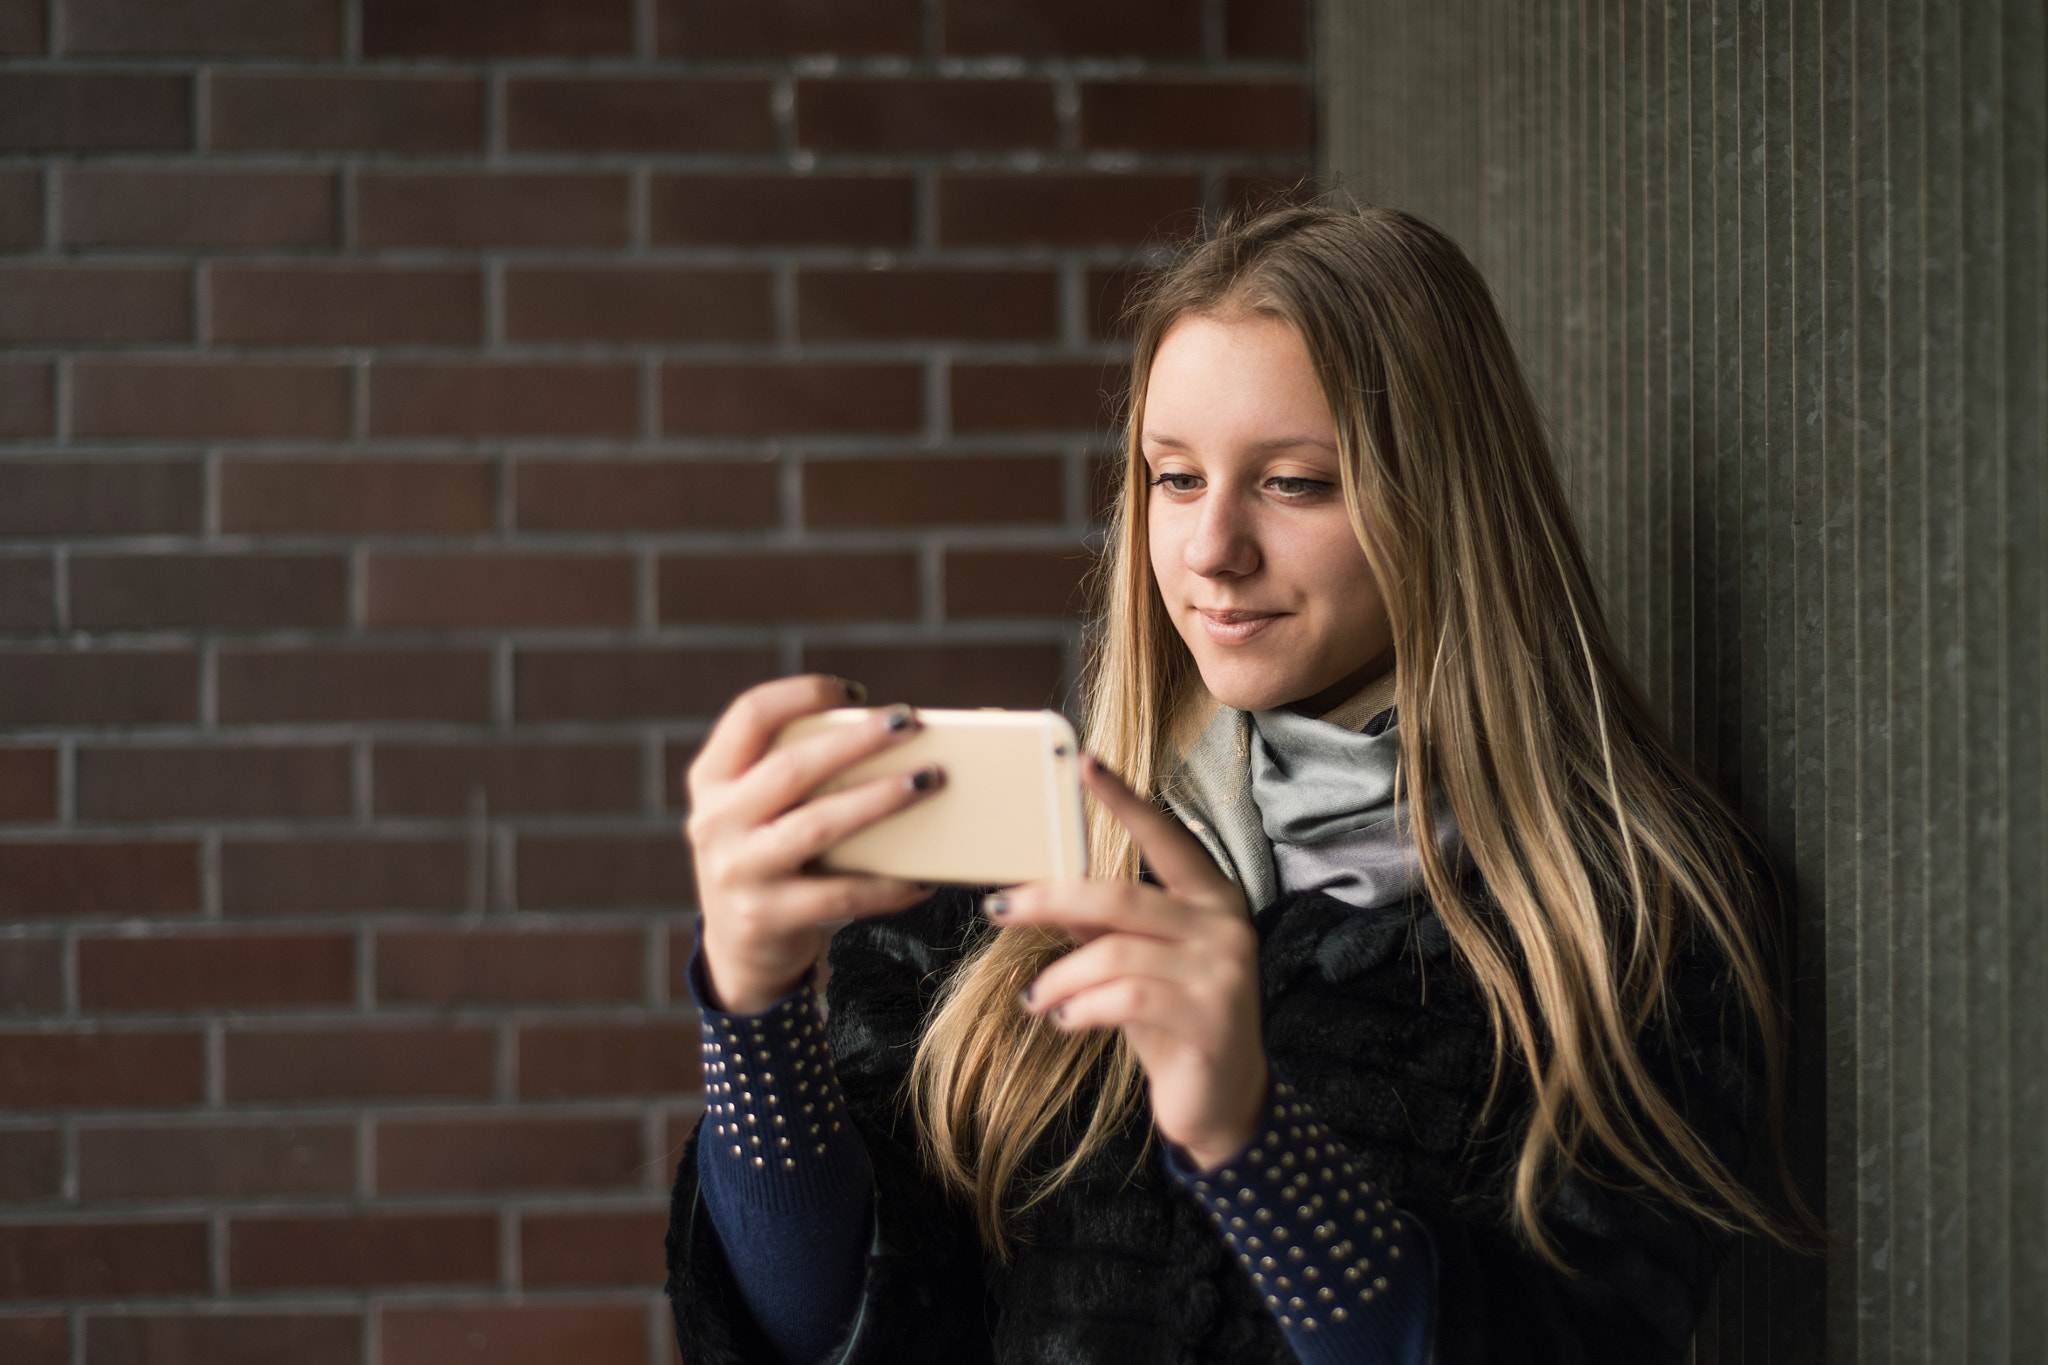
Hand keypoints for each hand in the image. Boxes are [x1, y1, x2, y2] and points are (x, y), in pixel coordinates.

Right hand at [685, 674, 939, 1013]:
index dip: (802, 694)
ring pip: (817, 825)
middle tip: (909, 724)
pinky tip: (923, 876)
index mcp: (712, 779)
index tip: (856, 692)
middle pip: (792, 767)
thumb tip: (889, 736)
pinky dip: (886, 884)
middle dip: (857, 740)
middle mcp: (715, 821)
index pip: (750, 716)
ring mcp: (737, 871)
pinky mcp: (764, 917)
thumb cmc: (770, 856)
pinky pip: (839, 894)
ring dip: (880, 799)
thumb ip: (795, 774)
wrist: (739, 949)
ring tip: (928, 780)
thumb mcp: (758, 810)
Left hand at [988, 756, 1266, 1169]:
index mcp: (1212, 897)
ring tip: (1037, 1000)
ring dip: (1059, 977)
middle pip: (1120, 895)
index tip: (1084, 764)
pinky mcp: (1210, 1019)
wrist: (1223, 1102)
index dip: (1124, 801)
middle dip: (1049, 899)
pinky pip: (1126, 999)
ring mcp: (1223, 972)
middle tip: (999, 909)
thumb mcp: (1138, 964)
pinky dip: (1081, 1007)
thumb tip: (1051, 889)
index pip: (1165, 837)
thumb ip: (1108, 924)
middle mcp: (1225, 925)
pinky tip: (1064, 1020)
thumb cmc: (1174, 1021)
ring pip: (1114, 953)